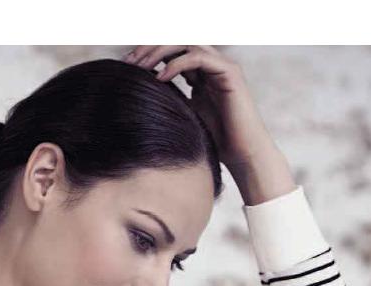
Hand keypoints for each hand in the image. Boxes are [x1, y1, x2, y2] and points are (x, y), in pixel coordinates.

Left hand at [121, 45, 276, 171]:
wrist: (243, 157)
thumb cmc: (217, 144)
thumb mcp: (185, 116)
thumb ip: (171, 100)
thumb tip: (142, 94)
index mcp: (202, 74)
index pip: (172, 52)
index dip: (149, 54)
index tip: (127, 66)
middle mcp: (213, 65)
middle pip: (177, 42)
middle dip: (150, 48)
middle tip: (129, 61)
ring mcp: (222, 66)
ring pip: (186, 43)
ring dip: (160, 52)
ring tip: (141, 66)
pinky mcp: (230, 73)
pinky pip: (198, 57)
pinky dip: (177, 64)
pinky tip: (160, 77)